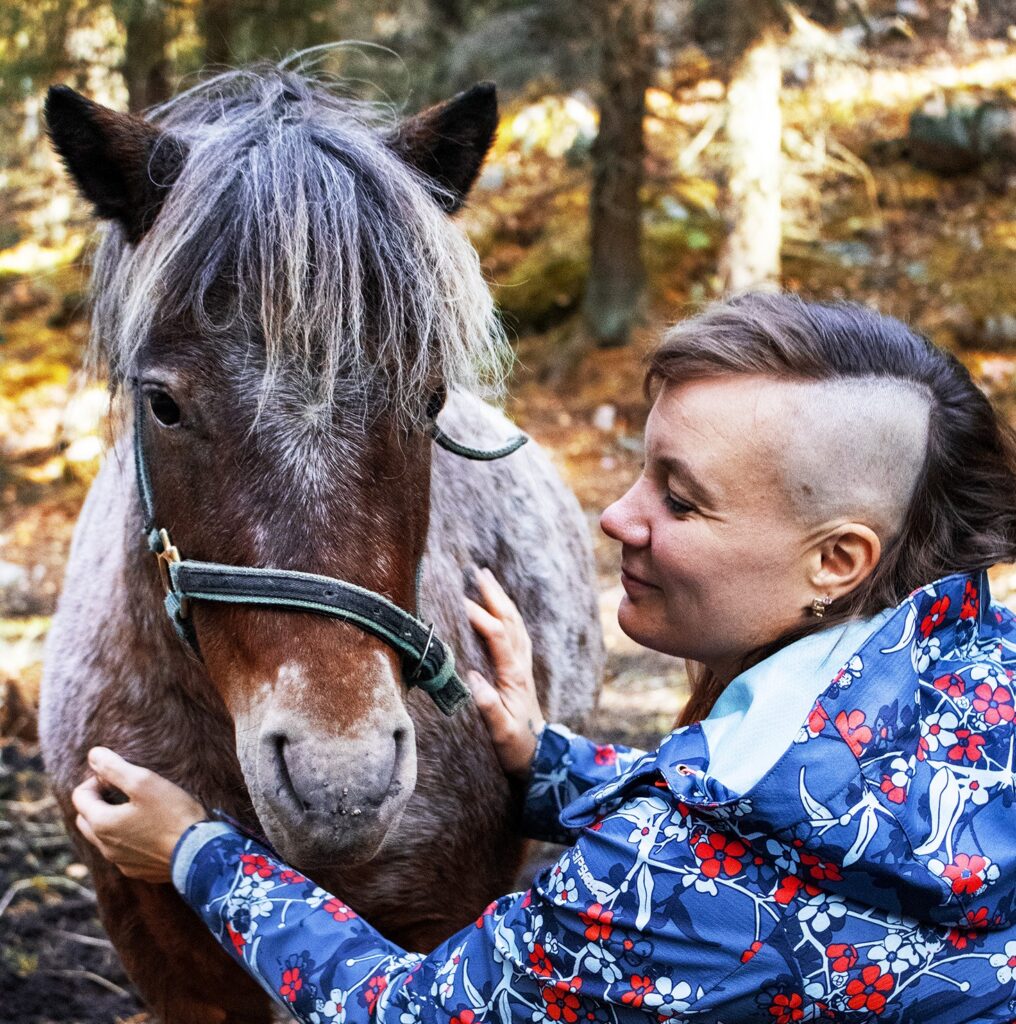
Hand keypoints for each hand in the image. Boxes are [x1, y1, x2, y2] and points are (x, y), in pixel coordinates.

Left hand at [71, 747, 206, 882]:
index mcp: (101, 824)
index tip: (120, 775)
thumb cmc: (172, 814)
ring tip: (137, 808)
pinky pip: (123, 852)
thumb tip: (93, 754)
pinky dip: (128, 838)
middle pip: (86, 819)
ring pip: (103, 837)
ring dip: (111, 820)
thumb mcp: (144, 782)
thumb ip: (114, 767)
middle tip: (122, 789)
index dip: (96, 779)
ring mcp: (120, 862)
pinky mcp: (137, 870)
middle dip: (97, 801)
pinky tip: (150, 830)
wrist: (198, 854)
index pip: (80, 796)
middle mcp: (104, 847)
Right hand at [464, 568, 544, 777]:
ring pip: (515, 624)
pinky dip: (507, 615)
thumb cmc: (517, 747)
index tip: (461, 601)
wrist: (540, 757)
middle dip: (494, 595)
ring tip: (486, 580)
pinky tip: (499, 609)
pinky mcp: (521, 671)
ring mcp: (523, 667)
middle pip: (509, 621)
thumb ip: (488, 706)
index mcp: (514, 676)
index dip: (481, 617)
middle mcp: (521, 666)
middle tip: (478, 572)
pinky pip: (516, 634)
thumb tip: (472, 679)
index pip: (497, 637)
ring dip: (501, 600)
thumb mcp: (501, 732)